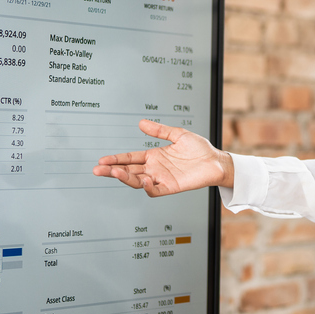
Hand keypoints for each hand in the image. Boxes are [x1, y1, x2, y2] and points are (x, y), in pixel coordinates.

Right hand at [93, 119, 233, 196]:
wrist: (216, 161)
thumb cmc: (200, 149)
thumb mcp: (178, 134)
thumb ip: (159, 130)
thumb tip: (141, 123)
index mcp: (154, 156)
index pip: (130, 158)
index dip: (116, 159)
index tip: (103, 160)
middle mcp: (155, 168)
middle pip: (128, 171)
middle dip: (112, 171)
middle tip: (98, 170)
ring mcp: (161, 178)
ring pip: (137, 181)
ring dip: (125, 178)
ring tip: (114, 173)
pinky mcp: (171, 187)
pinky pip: (155, 190)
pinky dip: (147, 187)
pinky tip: (142, 180)